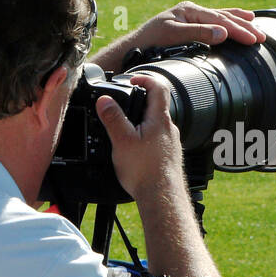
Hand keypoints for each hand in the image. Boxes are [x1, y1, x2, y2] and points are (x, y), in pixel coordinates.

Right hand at [96, 74, 181, 201]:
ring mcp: (170, 143)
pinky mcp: (168, 155)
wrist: (161, 198)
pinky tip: (134, 150)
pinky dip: (144, 137)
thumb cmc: (145, 172)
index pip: (158, 87)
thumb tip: (105, 100)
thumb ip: (113, 118)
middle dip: (138, 102)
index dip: (144, 78)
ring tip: (124, 130)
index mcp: (159, 120)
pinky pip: (157, 138)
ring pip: (156, 123)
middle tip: (121, 105)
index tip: (131, 79)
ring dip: (141, 121)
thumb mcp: (122, 141)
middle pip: (156, 105)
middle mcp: (168, 129)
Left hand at [135, 2, 264, 48]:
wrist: (134, 47)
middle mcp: (192, 11)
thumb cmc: (151, 41)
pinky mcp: (191, 25)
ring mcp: (192, 17)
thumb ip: (198, 33)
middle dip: (244, 26)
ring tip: (256, 25)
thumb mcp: (174, 35)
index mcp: (189, 10)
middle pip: (223, 17)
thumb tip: (223, 33)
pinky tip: (236, 22)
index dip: (238, 30)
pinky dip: (228, 22)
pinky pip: (214, 22)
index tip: (253, 39)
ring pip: (221, 17)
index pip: (219, 20)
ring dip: (239, 22)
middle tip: (262, 37)